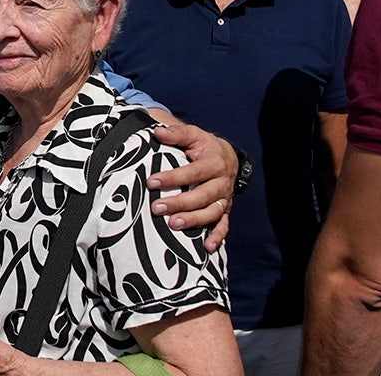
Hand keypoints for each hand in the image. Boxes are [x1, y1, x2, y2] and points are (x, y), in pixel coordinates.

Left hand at [147, 124, 237, 251]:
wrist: (228, 157)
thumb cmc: (204, 147)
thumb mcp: (193, 135)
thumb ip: (177, 134)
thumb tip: (158, 131)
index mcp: (214, 163)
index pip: (193, 172)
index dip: (173, 178)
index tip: (152, 182)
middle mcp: (222, 182)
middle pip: (201, 195)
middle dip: (179, 203)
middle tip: (156, 208)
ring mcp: (225, 199)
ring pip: (211, 212)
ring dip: (193, 220)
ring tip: (173, 225)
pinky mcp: (225, 210)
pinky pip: (224, 226)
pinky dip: (217, 237)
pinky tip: (207, 248)